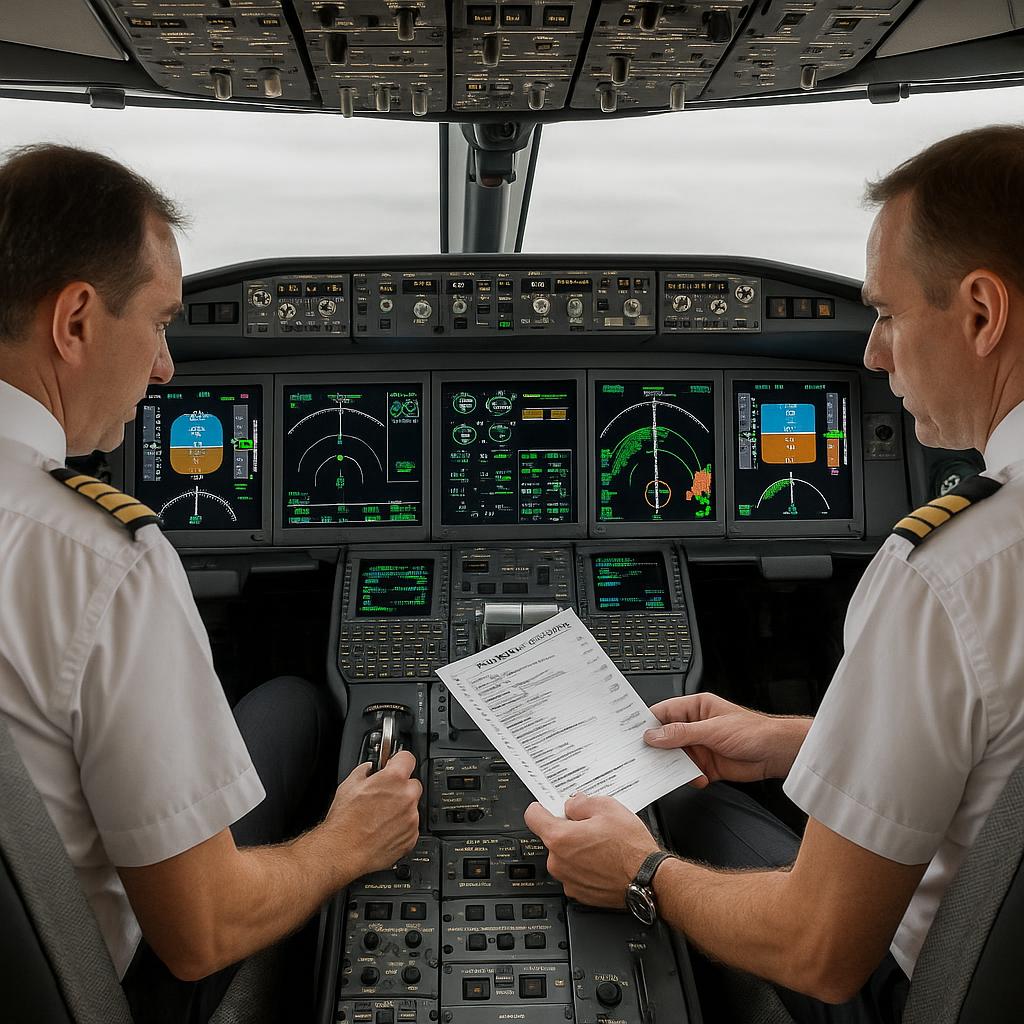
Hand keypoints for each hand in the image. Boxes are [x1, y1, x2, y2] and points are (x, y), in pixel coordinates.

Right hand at [323, 750, 421, 878]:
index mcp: (393, 779)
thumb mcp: (349, 784)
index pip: (408, 758)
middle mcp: (407, 797)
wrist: (343, 851)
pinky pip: (411, 826)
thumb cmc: (344, 821)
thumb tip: (370, 768)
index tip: (394, 765)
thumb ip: (365, 770)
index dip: (398, 761)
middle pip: (412, 784)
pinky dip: (401, 827)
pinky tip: (383, 830)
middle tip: (383, 796)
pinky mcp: (411, 837)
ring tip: (379, 817)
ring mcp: (411, 818)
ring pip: (412, 806)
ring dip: (401, 809)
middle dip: (400, 788)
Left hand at [524, 795, 658, 907]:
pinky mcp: (579, 893)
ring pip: (564, 856)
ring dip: (576, 849)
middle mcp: (558, 862)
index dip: (541, 807)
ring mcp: (568, 880)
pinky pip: (574, 872)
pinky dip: (584, 866)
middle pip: (551, 837)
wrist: (649, 880)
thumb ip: (581, 802)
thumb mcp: (607, 808)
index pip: (532, 816)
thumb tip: (572, 804)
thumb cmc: (630, 848)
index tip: (547, 806)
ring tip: (602, 845)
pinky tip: (603, 861)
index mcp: (560, 838)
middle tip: (590, 826)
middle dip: (567, 829)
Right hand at [644, 693, 809, 784]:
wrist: (777, 754)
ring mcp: (700, 747)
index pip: (662, 713)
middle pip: (665, 738)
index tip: (631, 733)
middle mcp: (695, 727)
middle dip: (657, 748)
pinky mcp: (706, 766)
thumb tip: (654, 735)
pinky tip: (697, 778)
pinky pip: (688, 774)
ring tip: (670, 771)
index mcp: (695, 708)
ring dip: (673, 766)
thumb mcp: (712, 729)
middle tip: (644, 757)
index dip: (646, 723)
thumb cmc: (753, 731)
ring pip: (675, 758)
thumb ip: (681, 733)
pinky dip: (688, 778)